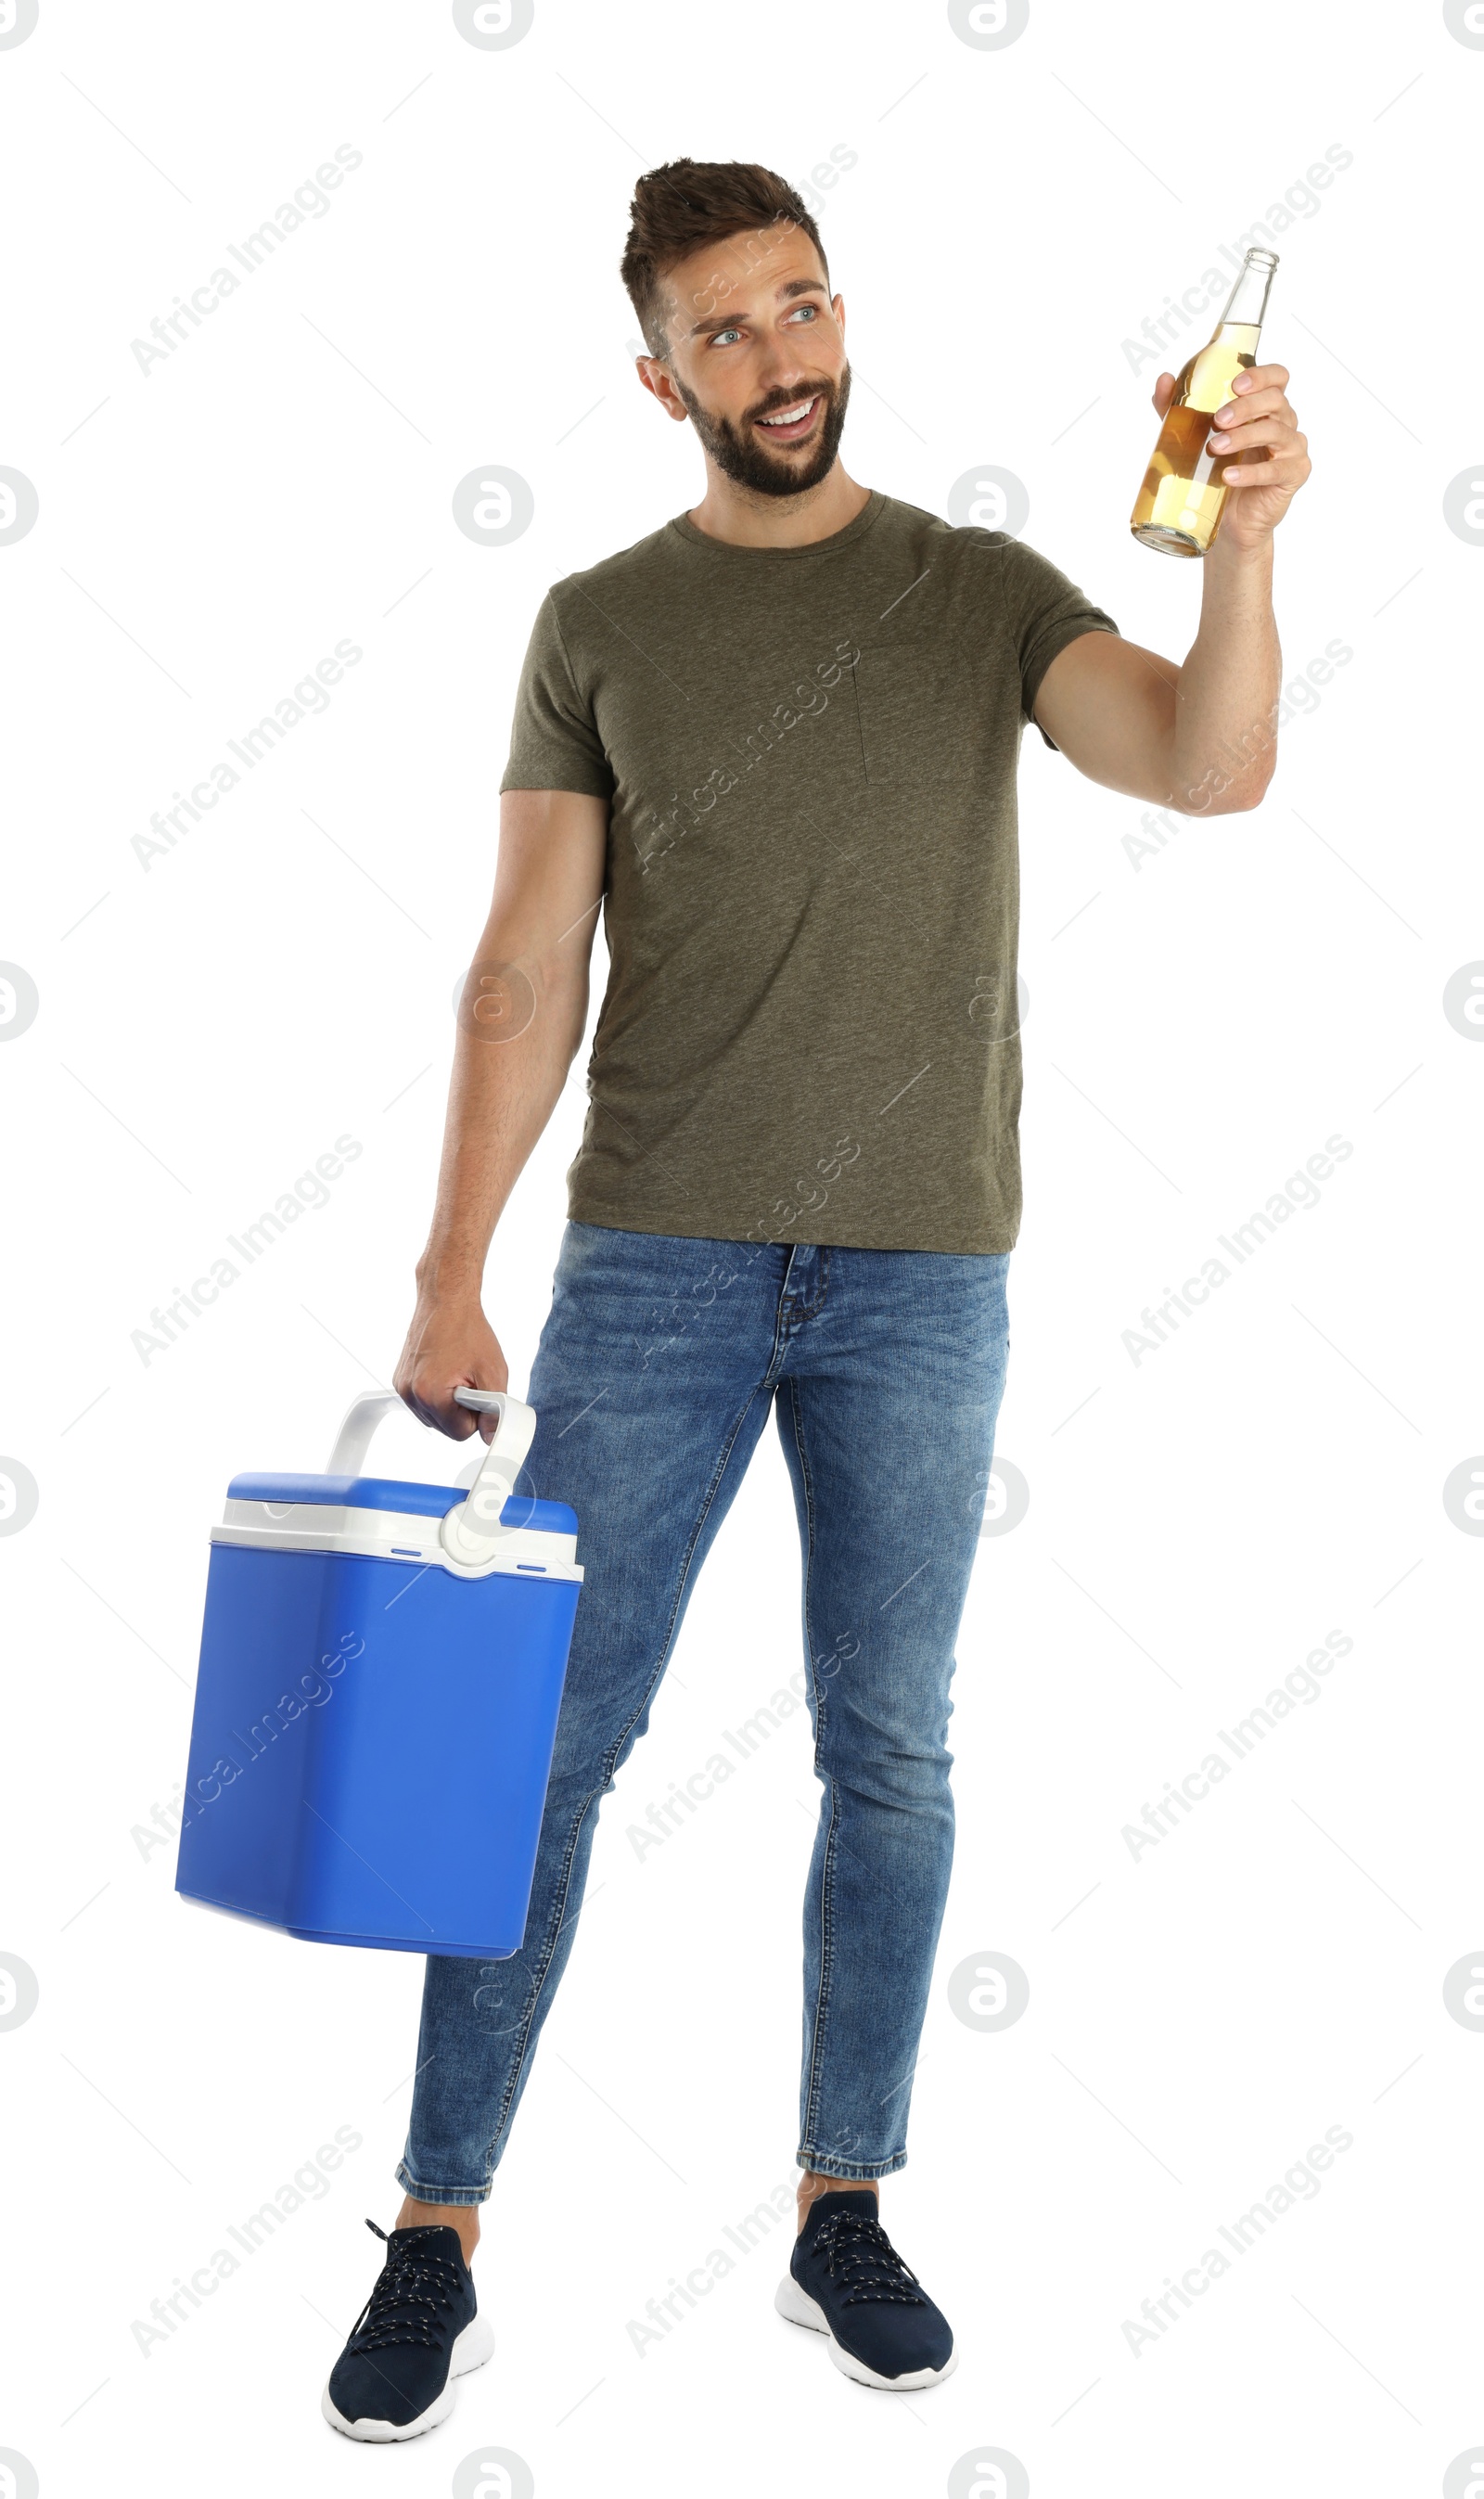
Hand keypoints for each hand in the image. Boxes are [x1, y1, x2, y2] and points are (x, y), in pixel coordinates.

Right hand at [393, 1292, 509, 1441]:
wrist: (446, 1301)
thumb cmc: (467, 1330)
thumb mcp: (493, 1372)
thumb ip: (494, 1411)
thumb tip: (492, 1437)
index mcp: (431, 1394)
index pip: (460, 1433)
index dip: (477, 1416)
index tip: (480, 1394)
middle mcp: (411, 1394)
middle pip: (445, 1428)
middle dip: (462, 1411)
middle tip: (470, 1382)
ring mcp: (402, 1387)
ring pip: (434, 1417)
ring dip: (448, 1404)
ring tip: (457, 1374)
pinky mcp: (400, 1380)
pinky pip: (422, 1402)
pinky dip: (436, 1394)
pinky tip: (445, 1371)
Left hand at [1151, 362, 1310, 548]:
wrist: (1232, 521)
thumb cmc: (1218, 473)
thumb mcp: (1195, 436)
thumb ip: (1180, 408)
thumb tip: (1163, 380)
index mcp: (1266, 407)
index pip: (1277, 377)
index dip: (1261, 375)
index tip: (1234, 385)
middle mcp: (1284, 422)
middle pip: (1275, 400)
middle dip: (1245, 407)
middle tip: (1218, 420)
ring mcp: (1293, 448)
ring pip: (1276, 431)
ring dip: (1244, 437)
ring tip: (1216, 448)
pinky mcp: (1295, 474)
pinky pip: (1276, 469)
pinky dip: (1251, 473)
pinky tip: (1229, 476)